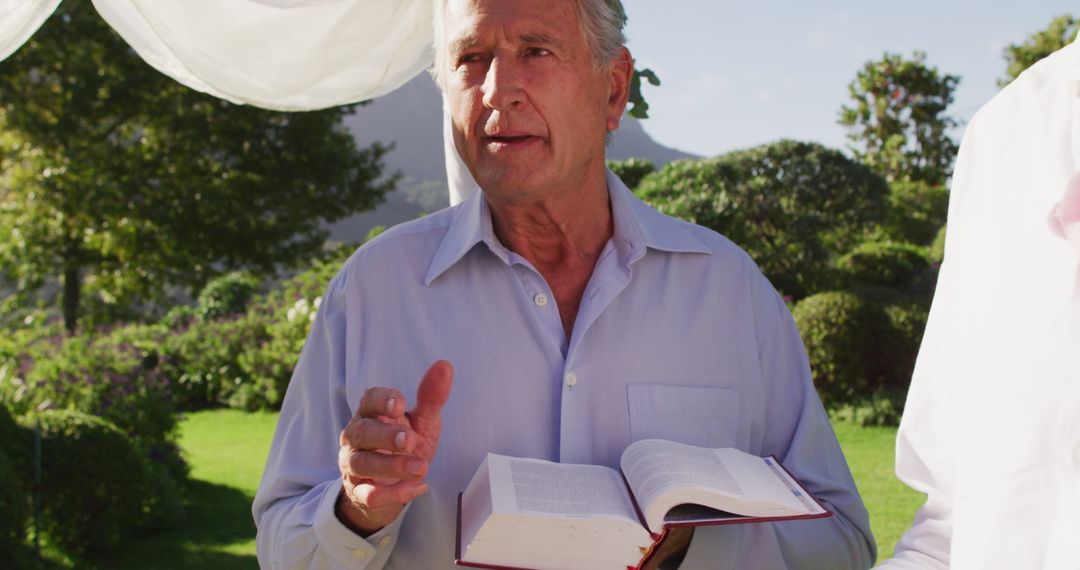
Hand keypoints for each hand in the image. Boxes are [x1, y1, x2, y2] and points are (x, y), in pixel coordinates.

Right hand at [336, 360, 453, 533]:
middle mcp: (356, 437)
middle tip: (411, 440)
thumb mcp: (422, 422)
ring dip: (391, 466)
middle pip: (362, 432)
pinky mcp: (358, 492)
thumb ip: (431, 397)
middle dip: (386, 435)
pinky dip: (391, 494)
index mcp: (371, 413)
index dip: (382, 400)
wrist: (390, 487)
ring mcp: (354, 465)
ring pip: (362, 463)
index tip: (400, 405)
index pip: (368, 400)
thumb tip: (445, 365)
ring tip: (421, 468)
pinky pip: (367, 495)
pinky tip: (417, 488)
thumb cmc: (404, 445)